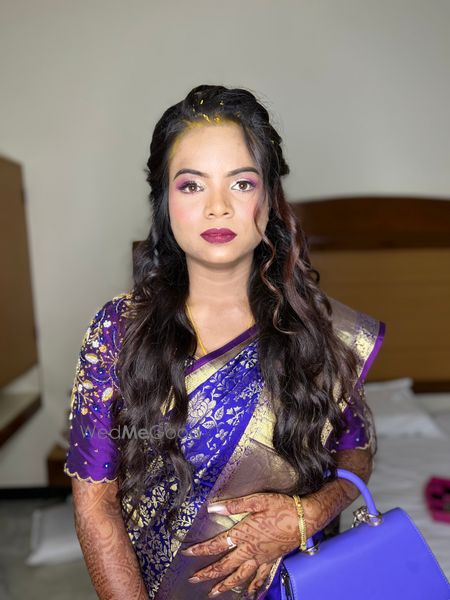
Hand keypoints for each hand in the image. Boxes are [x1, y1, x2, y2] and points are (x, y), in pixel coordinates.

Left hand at [180, 491, 319, 597]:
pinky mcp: (272, 560)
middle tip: (195, 579)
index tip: (188, 552)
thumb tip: (213, 507)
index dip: (201, 549)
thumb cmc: (282, 507)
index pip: (217, 544)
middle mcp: (250, 549)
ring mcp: (262, 557)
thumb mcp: (257, 500)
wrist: (305, 518)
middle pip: (226, 565)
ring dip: (226, 585)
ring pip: (241, 576)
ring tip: (215, 593)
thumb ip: (234, 505)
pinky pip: (261, 577)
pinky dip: (255, 587)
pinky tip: (251, 594)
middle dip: (209, 573)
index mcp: (244, 533)